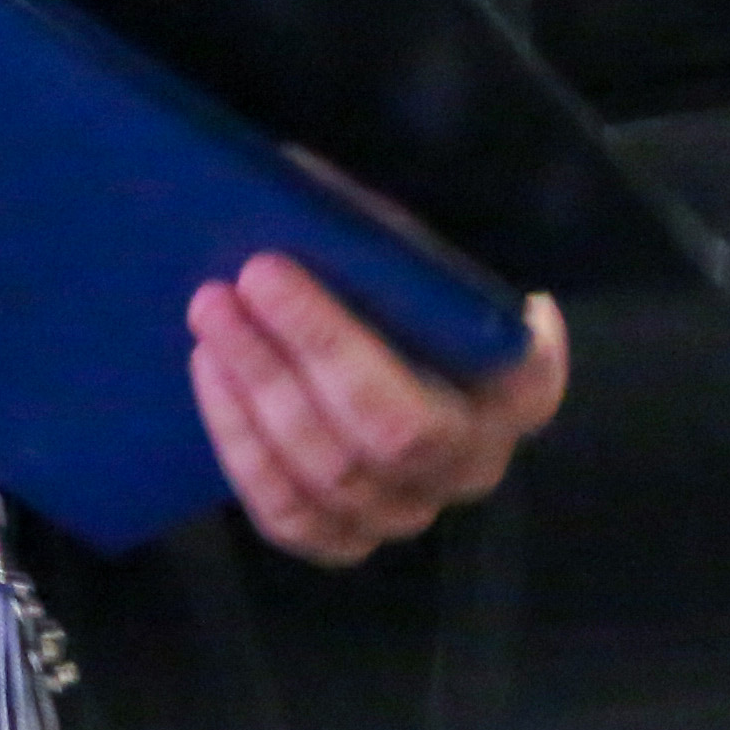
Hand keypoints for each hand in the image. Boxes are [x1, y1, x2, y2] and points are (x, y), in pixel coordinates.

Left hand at [187, 254, 569, 566]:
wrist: (372, 350)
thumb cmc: (399, 291)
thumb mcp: (405, 252)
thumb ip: (377, 235)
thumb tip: (294, 188)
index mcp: (517, 387)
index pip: (511, 376)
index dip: (474, 340)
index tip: (414, 282)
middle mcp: (473, 463)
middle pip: (394, 427)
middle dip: (314, 347)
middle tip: (249, 277)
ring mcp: (409, 512)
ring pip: (332, 475)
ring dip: (259, 391)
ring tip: (212, 317)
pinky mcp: (346, 541)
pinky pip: (290, 516)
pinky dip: (241, 446)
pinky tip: (211, 375)